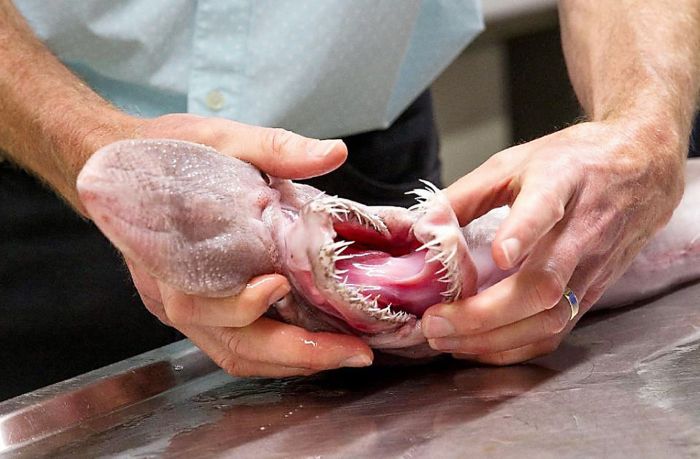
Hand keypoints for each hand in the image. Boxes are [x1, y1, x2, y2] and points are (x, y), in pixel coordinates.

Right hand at [117, 114, 372, 375]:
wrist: (123, 164)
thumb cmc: (170, 154)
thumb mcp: (223, 139)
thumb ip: (276, 149)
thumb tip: (334, 152)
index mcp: (172, 252)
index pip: (200, 301)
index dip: (242, 304)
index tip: (280, 285)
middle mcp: (175, 292)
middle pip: (230, 344)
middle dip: (294, 353)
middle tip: (352, 352)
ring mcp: (186, 307)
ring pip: (235, 354)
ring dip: (291, 362)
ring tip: (344, 355)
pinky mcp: (200, 311)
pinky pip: (236, 346)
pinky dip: (277, 353)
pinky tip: (315, 345)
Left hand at [422, 119, 684, 363]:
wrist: (641, 169)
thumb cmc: (571, 162)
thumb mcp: (513, 162)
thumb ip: (466, 194)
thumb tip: (424, 227)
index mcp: (561, 183)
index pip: (544, 208)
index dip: (522, 232)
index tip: (499, 253)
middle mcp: (582, 230)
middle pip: (542, 284)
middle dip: (484, 314)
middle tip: (436, 322)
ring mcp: (592, 267)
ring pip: (550, 318)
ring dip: (494, 338)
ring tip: (446, 339)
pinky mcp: (594, 291)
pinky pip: (557, 330)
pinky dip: (515, 347)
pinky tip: (479, 347)